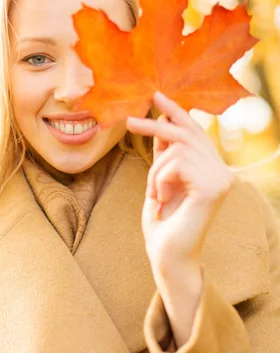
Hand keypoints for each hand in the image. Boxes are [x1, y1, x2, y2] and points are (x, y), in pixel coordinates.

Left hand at [126, 91, 234, 274]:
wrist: (167, 256)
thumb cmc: (162, 224)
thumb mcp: (159, 180)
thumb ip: (165, 155)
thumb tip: (161, 124)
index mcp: (212, 169)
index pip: (195, 133)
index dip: (176, 113)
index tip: (156, 96)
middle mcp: (222, 172)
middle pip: (187, 134)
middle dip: (156, 124)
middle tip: (130, 120)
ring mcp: (221, 179)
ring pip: (177, 148)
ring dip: (155, 169)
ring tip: (155, 193)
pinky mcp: (213, 187)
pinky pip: (176, 163)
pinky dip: (159, 179)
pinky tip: (162, 199)